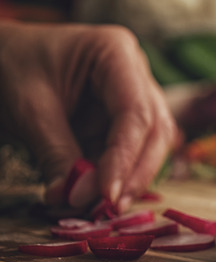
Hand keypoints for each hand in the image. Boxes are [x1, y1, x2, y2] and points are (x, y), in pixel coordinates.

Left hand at [0, 21, 177, 212]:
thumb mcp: (29, 109)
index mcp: (116, 53)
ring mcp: (132, 96)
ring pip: (148, 145)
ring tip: (98, 207)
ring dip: (127, 178)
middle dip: (136, 172)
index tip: (107, 195)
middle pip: (154, 130)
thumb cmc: (9, 65)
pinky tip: (93, 197)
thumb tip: (74, 199)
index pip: (136, 112)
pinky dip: (111, 177)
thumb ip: (56, 152)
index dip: (125, 157)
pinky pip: (126, 154)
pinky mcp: (118, 120)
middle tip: (110, 208)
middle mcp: (134, 74)